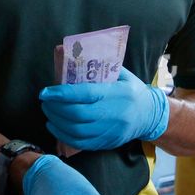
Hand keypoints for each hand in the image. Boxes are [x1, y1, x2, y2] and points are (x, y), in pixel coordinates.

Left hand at [38, 66, 169, 150]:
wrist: (149, 115)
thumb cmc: (130, 90)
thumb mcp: (120, 73)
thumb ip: (97, 65)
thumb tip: (65, 52)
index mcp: (117, 93)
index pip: (86, 94)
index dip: (62, 94)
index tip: (46, 92)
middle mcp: (114, 114)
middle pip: (78, 114)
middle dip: (56, 108)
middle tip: (45, 101)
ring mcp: (111, 131)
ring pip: (77, 131)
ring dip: (57, 122)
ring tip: (48, 111)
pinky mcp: (107, 142)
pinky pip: (80, 143)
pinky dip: (63, 135)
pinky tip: (55, 126)